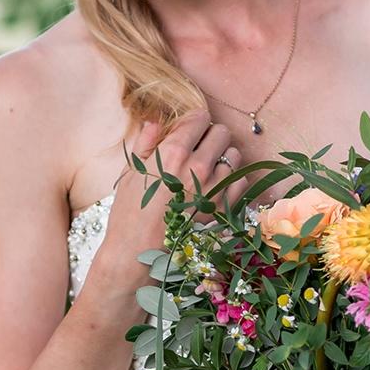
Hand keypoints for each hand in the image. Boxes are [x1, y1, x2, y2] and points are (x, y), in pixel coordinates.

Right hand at [109, 110, 244, 256]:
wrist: (138, 252)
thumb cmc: (129, 212)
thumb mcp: (130, 171)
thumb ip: (146, 142)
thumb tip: (157, 122)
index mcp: (173, 153)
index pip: (199, 117)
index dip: (193, 120)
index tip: (188, 129)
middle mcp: (198, 167)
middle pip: (222, 132)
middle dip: (210, 135)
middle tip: (198, 147)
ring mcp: (215, 188)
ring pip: (234, 155)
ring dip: (222, 157)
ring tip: (206, 169)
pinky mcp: (224, 208)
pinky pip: (240, 181)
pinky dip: (231, 180)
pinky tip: (214, 186)